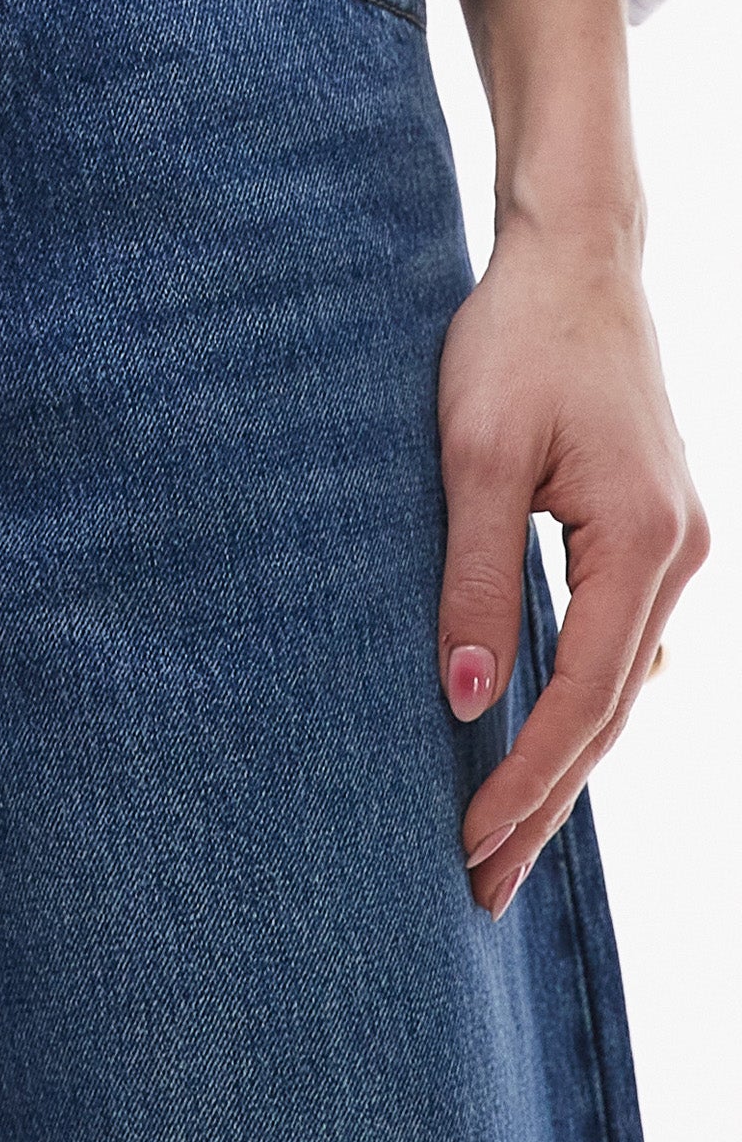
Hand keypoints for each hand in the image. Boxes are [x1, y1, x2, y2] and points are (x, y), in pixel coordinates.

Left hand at [439, 0, 708, 921]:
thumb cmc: (516, 340)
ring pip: (619, 682)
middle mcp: (678, 559)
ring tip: (499, 831)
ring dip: (563, 756)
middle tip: (484, 887)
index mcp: (644, 547)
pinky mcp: (649, 527)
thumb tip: (463, 700)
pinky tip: (534, 732)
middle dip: (547, 800)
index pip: (585, 702)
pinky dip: (577, 696)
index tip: (472, 850)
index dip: (529, 784)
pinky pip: (616, 638)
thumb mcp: (475, 459)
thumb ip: (473, 580)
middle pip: (612, 712)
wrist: (576, 254)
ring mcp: (674, 545)